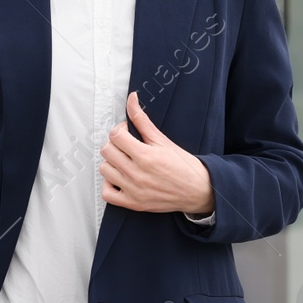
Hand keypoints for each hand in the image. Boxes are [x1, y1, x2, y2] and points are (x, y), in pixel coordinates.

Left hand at [100, 91, 214, 214]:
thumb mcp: (162, 140)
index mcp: (145, 155)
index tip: (127, 131)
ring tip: (124, 161)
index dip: (120, 129)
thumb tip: (131, 98)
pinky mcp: (133, 203)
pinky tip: (119, 178)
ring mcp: (134, 190)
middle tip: (125, 145)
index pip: (115, 136)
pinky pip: (107, 194)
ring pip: (104, 170)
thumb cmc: (183, 165)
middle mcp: (137, 174)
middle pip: (106, 151)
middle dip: (114, 144)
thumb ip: (142, 120)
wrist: (198, 190)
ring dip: (111, 162)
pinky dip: (109, 185)